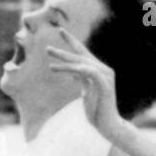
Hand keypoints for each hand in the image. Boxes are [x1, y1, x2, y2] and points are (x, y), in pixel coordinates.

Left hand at [46, 28, 124, 142]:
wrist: (108, 125)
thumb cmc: (97, 111)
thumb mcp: (87, 92)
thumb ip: (82, 80)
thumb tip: (74, 74)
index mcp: (99, 70)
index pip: (83, 52)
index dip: (72, 41)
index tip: (60, 30)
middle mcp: (104, 70)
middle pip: (81, 56)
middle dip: (63, 53)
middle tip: (47, 49)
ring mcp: (106, 76)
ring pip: (82, 64)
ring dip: (65, 63)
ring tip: (50, 64)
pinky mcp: (105, 85)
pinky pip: (88, 72)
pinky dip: (76, 70)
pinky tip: (63, 70)